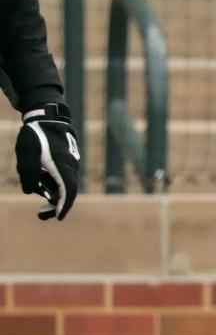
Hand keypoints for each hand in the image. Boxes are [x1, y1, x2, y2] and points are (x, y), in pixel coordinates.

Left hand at [16, 102, 80, 220]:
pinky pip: (62, 179)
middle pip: (67, 192)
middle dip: (56, 206)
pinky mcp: (66, 163)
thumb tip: (30, 190)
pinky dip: (53, 187)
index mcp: (62, 166)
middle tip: (41, 215)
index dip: (64, 206)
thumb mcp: (26, 152)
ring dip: (52, 195)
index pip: (68, 191)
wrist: (48, 117)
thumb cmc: (35, 134)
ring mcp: (70, 165)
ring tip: (36, 197)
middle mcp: (70, 168)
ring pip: (64, 186)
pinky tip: (40, 184)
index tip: (59, 218)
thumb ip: (28, 172)